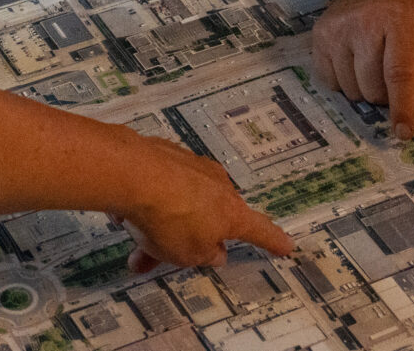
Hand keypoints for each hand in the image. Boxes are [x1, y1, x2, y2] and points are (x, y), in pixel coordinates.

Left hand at [115, 133, 293, 271]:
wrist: (133, 173)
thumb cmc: (170, 220)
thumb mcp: (189, 254)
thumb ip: (205, 255)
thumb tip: (216, 251)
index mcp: (232, 212)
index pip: (260, 230)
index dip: (273, 241)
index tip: (288, 245)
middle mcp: (218, 185)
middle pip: (210, 218)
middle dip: (188, 240)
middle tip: (162, 259)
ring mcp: (191, 166)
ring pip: (181, 204)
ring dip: (161, 226)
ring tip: (134, 245)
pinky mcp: (165, 154)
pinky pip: (160, 188)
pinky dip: (148, 204)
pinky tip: (125, 213)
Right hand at [311, 0, 413, 139]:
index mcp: (401, 20)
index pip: (400, 73)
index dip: (402, 107)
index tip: (404, 133)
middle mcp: (364, 23)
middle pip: (374, 87)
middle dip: (388, 96)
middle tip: (396, 78)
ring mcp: (337, 30)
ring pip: (351, 89)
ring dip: (367, 90)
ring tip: (376, 65)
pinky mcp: (320, 35)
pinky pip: (330, 82)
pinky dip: (346, 83)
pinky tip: (357, 63)